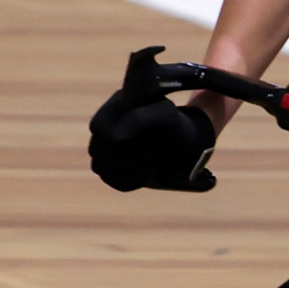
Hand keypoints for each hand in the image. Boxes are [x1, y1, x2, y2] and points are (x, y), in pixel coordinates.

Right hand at [88, 91, 216, 191]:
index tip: (142, 142)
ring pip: (100, 167)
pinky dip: (132, 180)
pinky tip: (149, 172)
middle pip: (97, 151)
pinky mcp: (115, 166)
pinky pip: (111, 180)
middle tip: (149, 154)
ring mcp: (108, 146)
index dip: (117, 141)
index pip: (98, 128)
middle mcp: (106, 126)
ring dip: (130, 170)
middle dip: (127, 158)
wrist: (190, 141)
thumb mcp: (164, 115)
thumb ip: (139, 119)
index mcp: (115, 106)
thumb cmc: (177, 124)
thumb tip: (114, 138)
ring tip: (150, 162)